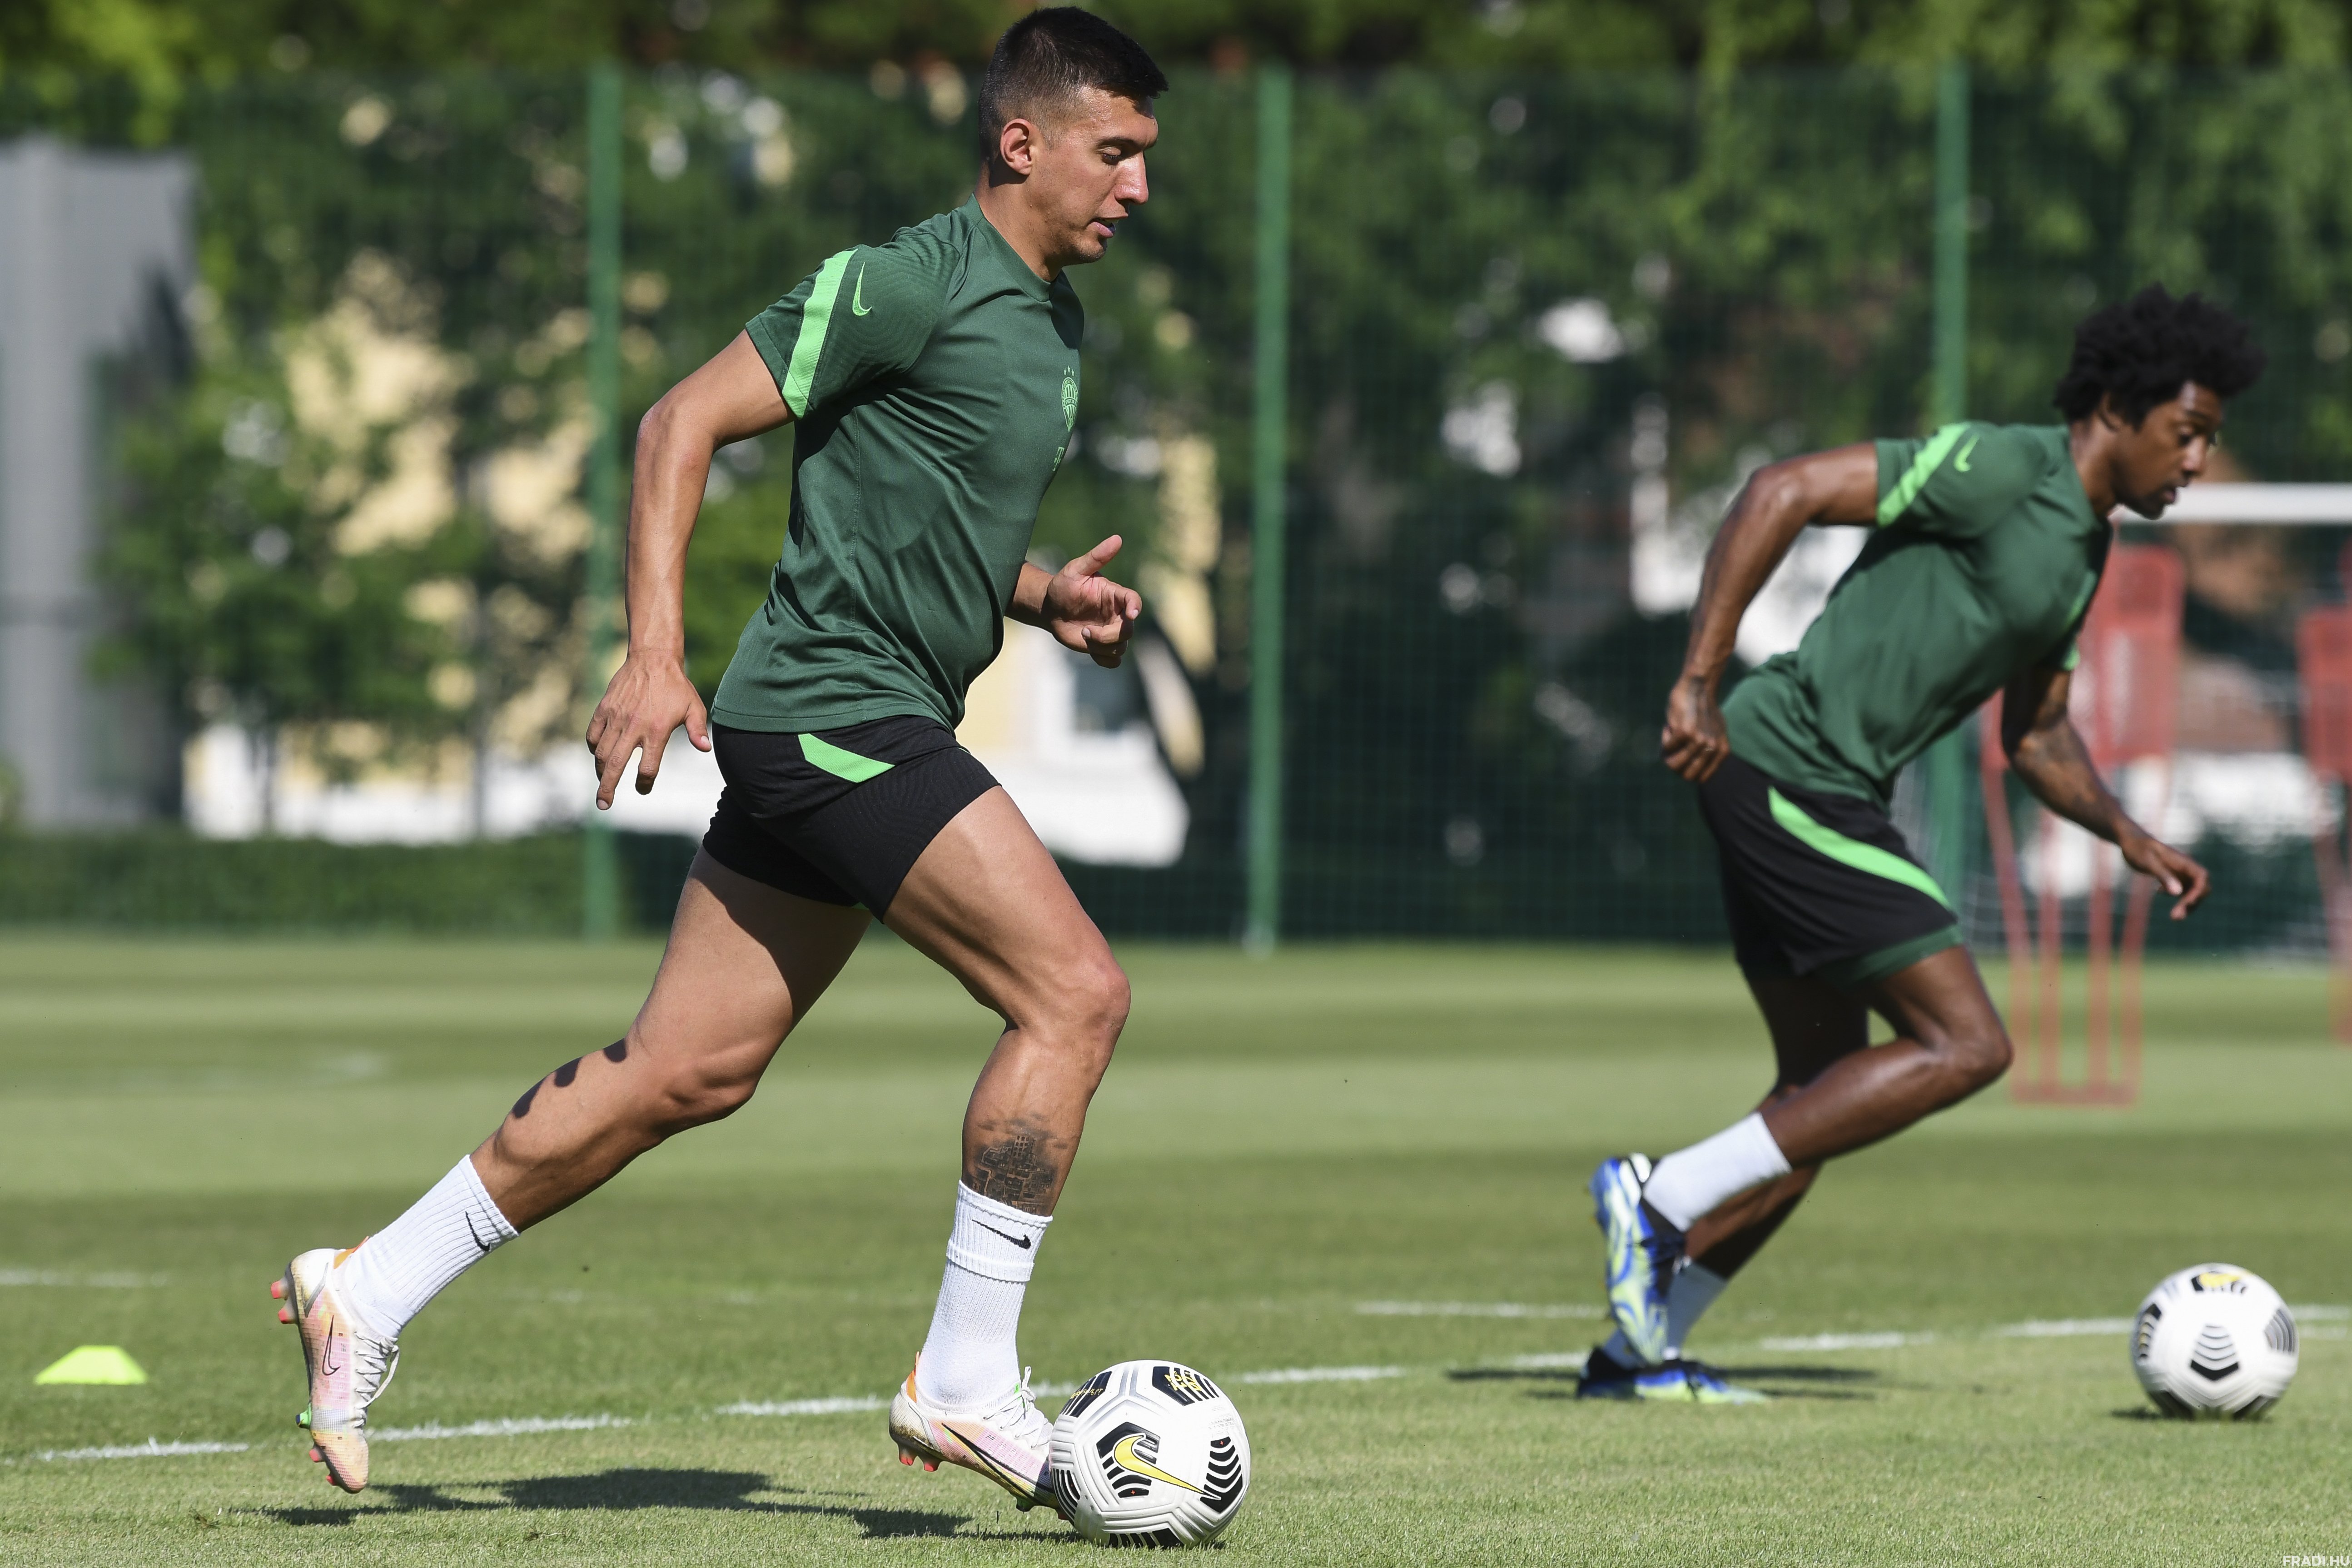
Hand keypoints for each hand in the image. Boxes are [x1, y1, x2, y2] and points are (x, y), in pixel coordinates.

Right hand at [586, 651, 709, 808]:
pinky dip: (593, 748)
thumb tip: (705, 749)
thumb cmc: (677, 686)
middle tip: (604, 805)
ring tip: (602, 784)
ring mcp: (616, 717)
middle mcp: (633, 726)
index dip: (644, 783)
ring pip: (601, 752)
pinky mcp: (604, 708)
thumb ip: (698, 730)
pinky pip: (593, 734)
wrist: (653, 658)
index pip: (647, 767)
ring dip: (600, 772)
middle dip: (607, 788)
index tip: (643, 789)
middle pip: (615, 765)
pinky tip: (598, 755)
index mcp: (656, 730)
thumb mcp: (693, 707)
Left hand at [1041, 535, 1140, 667]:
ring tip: (1083, 635)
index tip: (1131, 614)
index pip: (1133, 601)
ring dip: (1102, 646)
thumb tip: (1117, 538)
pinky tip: (1089, 650)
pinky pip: (1114, 660)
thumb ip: (1097, 557)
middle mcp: (1117, 614)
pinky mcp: (1103, 647)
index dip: (1135, 607)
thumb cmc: (1063, 585)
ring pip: (1121, 647)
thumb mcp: (1076, 569)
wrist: (1051, 608)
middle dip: (1109, 635)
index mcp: (1114, 595)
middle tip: (1086, 632)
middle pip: (1128, 630)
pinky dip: (1105, 660)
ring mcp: (1111, 631)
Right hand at [1661, 673, 1729, 781]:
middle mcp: (1712, 748)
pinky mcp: (1685, 732)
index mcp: (1721, 751)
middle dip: (1674, 765)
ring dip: (1668, 751)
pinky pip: (1667, 747)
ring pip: (1673, 764)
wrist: (1699, 684)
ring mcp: (1699, 741)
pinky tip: (1670, 726)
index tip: (1682, 757)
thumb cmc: (1702, 707)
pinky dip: (1664, 738)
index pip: (1700, 779)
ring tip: (1671, 735)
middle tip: (1672, 750)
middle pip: (1685, 776)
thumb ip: (1708, 749)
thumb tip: (1692, 768)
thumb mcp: (1713, 731)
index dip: (1686, 771)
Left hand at [2119, 829, 2209, 918]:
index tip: (2186, 904)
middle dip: (2192, 903)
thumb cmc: (2138, 848)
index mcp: (2183, 861)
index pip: (2202, 878)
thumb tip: (2177, 893)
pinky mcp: (2172, 874)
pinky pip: (2182, 888)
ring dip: (2186, 903)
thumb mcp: (2148, 862)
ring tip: (2174, 917)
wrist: (2130, 840)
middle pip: (2200, 888)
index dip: (2198, 893)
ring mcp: (2180, 871)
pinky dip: (2177, 896)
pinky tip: (2159, 892)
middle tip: (2176, 917)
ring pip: (2191, 890)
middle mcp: (2185, 867)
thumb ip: (2163, 876)